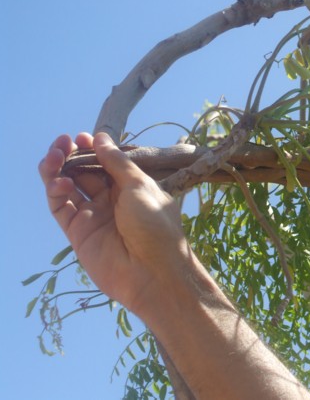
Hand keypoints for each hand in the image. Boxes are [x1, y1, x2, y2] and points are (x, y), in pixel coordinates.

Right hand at [39, 132, 187, 311]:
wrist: (153, 272)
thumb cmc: (155, 225)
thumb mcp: (140, 186)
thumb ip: (117, 163)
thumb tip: (101, 138)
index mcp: (132, 188)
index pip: (107, 164)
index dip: (94, 150)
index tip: (83, 136)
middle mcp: (112, 201)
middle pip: (85, 173)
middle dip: (73, 155)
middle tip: (64, 141)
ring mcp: (94, 216)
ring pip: (69, 187)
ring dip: (59, 169)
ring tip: (55, 154)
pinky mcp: (78, 232)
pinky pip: (61, 207)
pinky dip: (56, 191)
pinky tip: (60, 181)